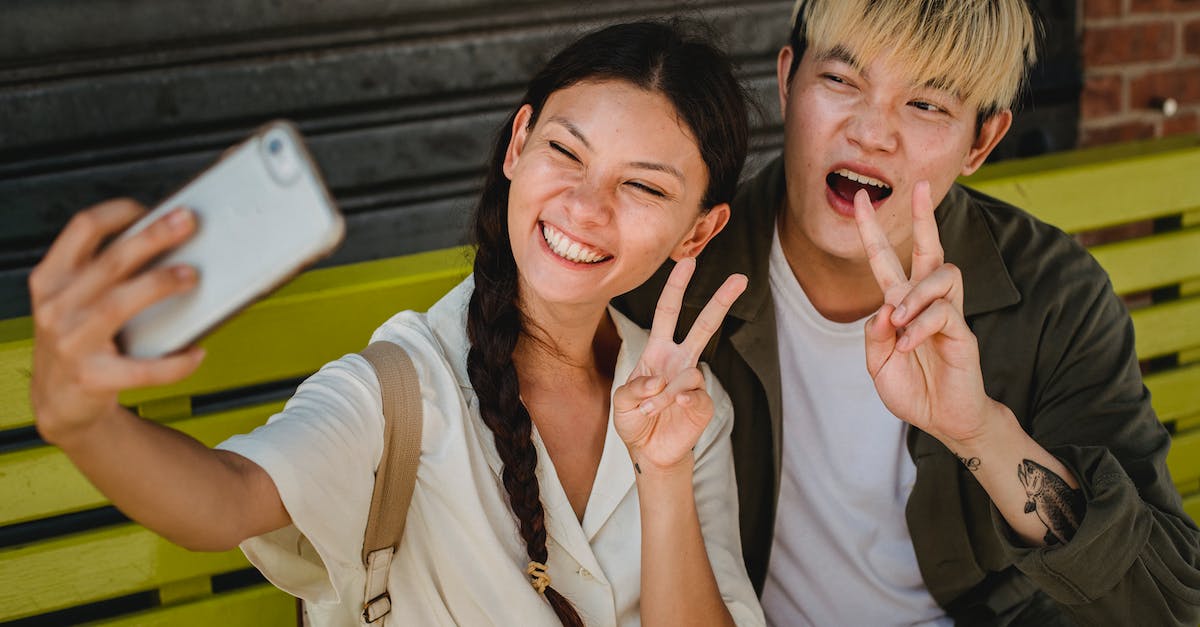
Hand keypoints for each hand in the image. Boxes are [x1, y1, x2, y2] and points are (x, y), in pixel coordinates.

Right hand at [30, 199, 205, 443]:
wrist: (60, 401)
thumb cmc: (79, 340)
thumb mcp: (76, 299)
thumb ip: (105, 272)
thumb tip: (167, 238)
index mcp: (52, 279)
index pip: (82, 229)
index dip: (118, 212)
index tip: (151, 209)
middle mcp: (56, 307)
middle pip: (110, 262)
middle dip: (152, 237)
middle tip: (187, 223)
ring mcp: (70, 343)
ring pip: (118, 305)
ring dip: (158, 285)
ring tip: (191, 276)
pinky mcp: (92, 378)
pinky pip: (141, 369)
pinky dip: (173, 363)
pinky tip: (195, 353)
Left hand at [613, 258, 746, 471]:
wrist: (649, 451)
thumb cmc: (634, 420)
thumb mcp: (621, 402)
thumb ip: (634, 388)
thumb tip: (659, 381)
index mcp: (658, 350)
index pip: (668, 312)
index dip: (676, 287)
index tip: (688, 261)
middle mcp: (680, 360)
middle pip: (705, 325)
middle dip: (721, 301)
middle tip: (741, 278)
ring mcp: (694, 381)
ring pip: (691, 370)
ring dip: (664, 391)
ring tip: (650, 409)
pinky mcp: (704, 402)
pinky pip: (694, 394)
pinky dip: (676, 401)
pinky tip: (668, 409)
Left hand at [854, 184, 998, 444]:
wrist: (943, 420)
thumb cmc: (913, 388)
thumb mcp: (878, 363)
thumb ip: (874, 334)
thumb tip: (885, 308)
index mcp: (901, 305)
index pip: (886, 260)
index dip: (872, 231)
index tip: (859, 200)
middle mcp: (926, 303)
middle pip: (930, 249)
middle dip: (925, 217)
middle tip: (920, 186)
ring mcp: (948, 316)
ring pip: (942, 276)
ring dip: (916, 294)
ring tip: (900, 320)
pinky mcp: (963, 334)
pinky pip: (944, 314)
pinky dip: (920, 327)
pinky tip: (908, 345)